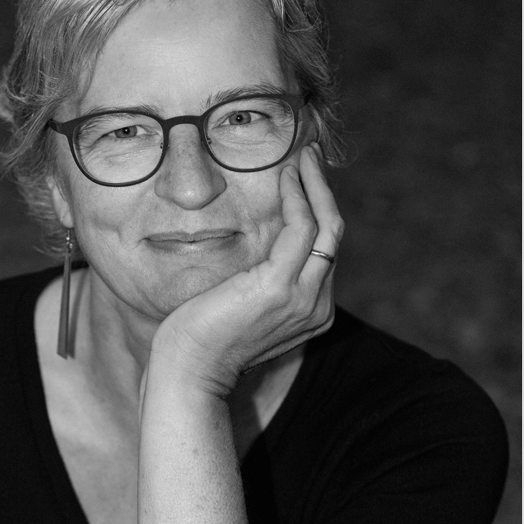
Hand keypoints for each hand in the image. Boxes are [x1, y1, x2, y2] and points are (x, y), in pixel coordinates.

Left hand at [150, 143, 343, 395]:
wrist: (189, 368)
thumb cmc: (204, 335)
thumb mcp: (244, 302)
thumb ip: (264, 279)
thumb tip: (259, 246)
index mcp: (313, 310)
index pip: (325, 250)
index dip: (319, 209)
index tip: (304, 178)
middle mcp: (317, 306)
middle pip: (334, 234)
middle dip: (323, 189)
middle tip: (310, 155)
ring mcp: (303, 299)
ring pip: (326, 227)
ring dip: (314, 185)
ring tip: (302, 157)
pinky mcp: (279, 288)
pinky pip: (301, 229)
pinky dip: (297, 197)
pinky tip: (284, 177)